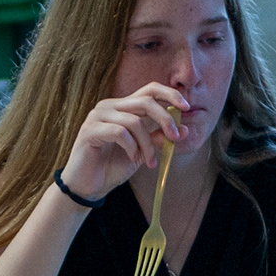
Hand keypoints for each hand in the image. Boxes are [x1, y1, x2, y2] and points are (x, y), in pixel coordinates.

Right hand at [61, 85, 194, 200]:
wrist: (88, 186)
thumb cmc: (112, 166)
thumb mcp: (142, 151)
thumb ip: (158, 138)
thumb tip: (185, 129)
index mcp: (123, 107)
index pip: (149, 89)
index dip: (170, 94)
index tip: (187, 108)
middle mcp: (110, 106)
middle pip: (145, 101)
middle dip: (165, 119)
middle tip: (175, 138)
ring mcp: (97, 116)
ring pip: (134, 121)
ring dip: (148, 144)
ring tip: (149, 161)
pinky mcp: (89, 130)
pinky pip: (120, 133)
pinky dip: (132, 148)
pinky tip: (132, 159)